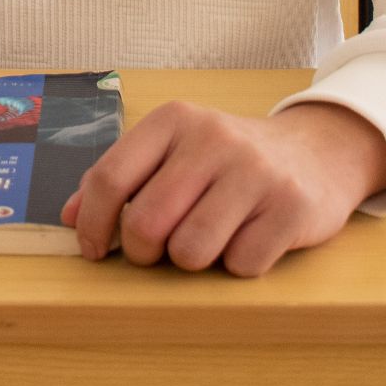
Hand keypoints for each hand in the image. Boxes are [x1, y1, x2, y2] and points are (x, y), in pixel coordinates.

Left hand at [59, 101, 385, 277]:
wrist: (316, 152)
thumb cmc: (228, 161)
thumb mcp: (174, 151)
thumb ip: (122, 179)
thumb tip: (69, 217)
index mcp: (175, 120)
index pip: (111, 178)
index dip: (93, 225)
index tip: (95, 250)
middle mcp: (214, 138)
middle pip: (146, 224)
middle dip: (144, 252)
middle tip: (159, 249)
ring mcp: (256, 171)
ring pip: (191, 251)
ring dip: (194, 261)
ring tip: (210, 237)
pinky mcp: (292, 206)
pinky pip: (241, 265)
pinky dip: (239, 264)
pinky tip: (250, 237)